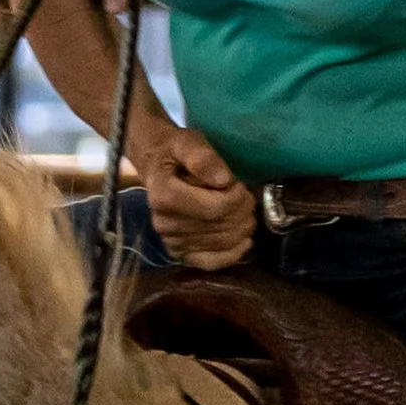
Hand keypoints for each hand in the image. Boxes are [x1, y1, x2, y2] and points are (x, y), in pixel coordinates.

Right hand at [141, 124, 255, 269]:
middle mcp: (164, 223)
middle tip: (248, 197)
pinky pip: (210, 263)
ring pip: (221, 243)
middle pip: (220, 227)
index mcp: (163, 196)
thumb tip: (223, 179)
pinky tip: (244, 241)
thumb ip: (202, 156)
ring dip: (242, 228)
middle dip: (243, 212)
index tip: (239, 184)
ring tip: (246, 212)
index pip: (214, 208)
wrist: (157, 167)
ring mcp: (171, 241)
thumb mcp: (186, 142)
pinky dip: (232, 254)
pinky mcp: (179, 254)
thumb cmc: (174, 153)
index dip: (236, 198)